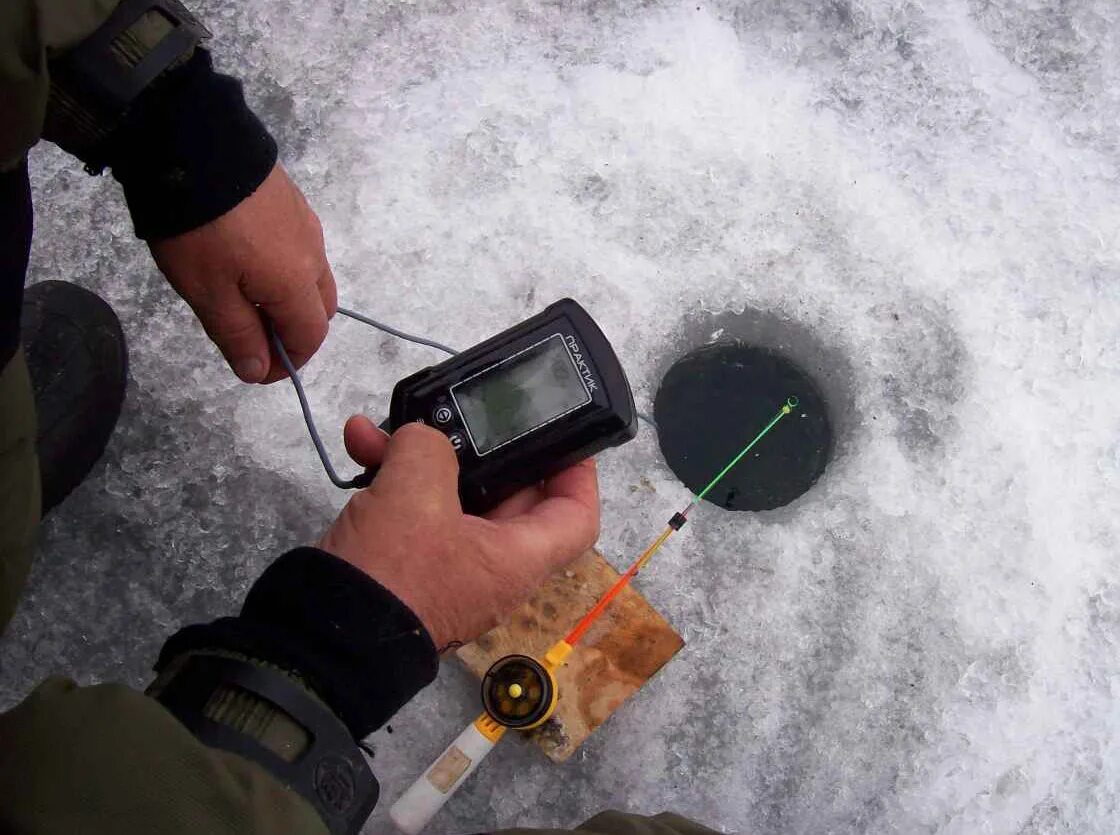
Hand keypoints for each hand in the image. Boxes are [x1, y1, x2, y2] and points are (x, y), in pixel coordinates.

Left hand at [149, 164, 335, 383]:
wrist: (195, 144)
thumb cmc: (200, 230)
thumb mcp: (207, 292)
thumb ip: (237, 335)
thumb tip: (259, 370)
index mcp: (296, 285)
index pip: (309, 338)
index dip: (286, 363)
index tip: (255, 369)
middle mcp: (313, 257)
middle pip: (319, 310)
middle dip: (292, 330)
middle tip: (250, 332)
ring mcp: (306, 225)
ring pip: (312, 278)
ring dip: (288, 297)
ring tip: (243, 293)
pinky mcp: (292, 202)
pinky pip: (300, 249)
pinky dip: (284, 268)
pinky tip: (247, 257)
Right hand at [318, 418, 600, 647]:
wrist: (318, 638)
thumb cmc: (389, 573)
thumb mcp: (416, 491)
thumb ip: (431, 447)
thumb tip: (422, 441)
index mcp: (516, 559)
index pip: (575, 518)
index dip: (579, 474)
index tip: (562, 437)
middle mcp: (491, 567)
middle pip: (511, 496)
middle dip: (480, 449)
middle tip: (465, 416)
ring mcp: (448, 567)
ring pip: (453, 497)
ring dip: (423, 458)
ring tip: (389, 426)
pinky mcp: (408, 566)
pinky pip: (414, 512)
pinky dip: (393, 479)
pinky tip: (362, 444)